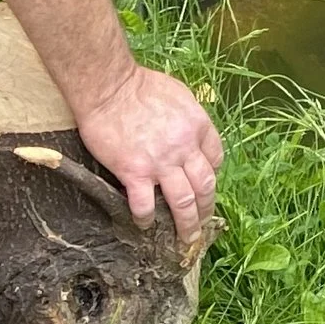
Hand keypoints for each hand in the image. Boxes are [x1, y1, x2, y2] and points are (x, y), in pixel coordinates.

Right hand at [77, 62, 224, 254]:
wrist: (109, 87)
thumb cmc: (140, 85)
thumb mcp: (179, 94)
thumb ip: (189, 118)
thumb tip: (190, 136)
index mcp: (197, 126)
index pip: (216, 159)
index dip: (212, 176)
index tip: (205, 187)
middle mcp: (185, 147)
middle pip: (205, 186)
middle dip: (206, 209)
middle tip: (202, 224)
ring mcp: (161, 162)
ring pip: (183, 202)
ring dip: (187, 224)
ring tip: (185, 238)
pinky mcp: (135, 172)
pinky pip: (145, 205)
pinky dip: (147, 219)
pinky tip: (145, 225)